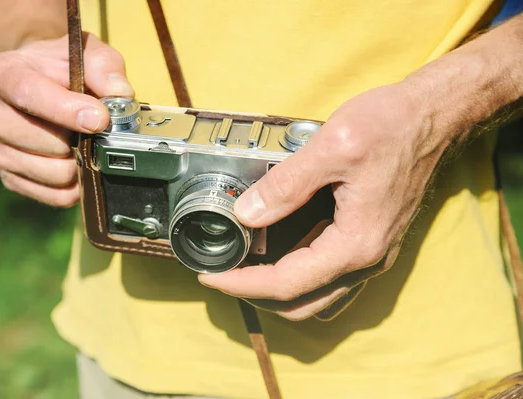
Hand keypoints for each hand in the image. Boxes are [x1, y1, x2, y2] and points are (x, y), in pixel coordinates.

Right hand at [0, 34, 133, 206]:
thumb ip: (104, 68)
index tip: (99, 119)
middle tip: (95, 127)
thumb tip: (120, 96)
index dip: (67, 111)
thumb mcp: (86, 53)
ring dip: (81, 161)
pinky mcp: (9, 179)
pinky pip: (56, 196)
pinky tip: (79, 162)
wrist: (37, 84)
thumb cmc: (61, 68)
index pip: (29, 96)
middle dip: (82, 138)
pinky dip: (77, 184)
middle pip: (48, 142)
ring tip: (84, 141)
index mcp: (0, 76)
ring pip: (56, 173)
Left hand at [199, 82, 455, 320]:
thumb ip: (286, 185)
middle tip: (223, 272)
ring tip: (245, 266)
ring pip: (318, 297)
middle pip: (302, 303)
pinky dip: (300, 276)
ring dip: (279, 291)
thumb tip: (246, 215)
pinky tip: (279, 252)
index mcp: (357, 243)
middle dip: (257, 294)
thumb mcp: (333, 147)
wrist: (433, 117)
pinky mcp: (372, 240)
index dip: (242, 284)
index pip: (287, 284)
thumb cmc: (392, 125)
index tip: (210, 276)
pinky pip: (331, 278)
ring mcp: (373, 253)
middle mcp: (368, 259)